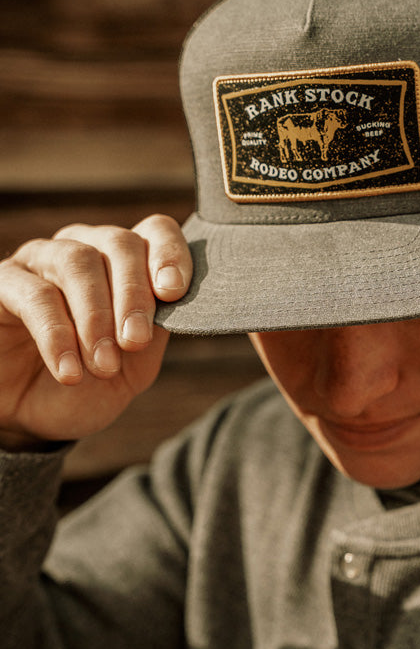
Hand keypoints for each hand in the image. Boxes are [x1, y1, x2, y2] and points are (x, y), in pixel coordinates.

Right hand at [0, 215, 191, 448]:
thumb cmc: (87, 384)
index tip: (173, 293)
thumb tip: (174, 304)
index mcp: (125, 263)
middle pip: (120, 243)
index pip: (156, 231)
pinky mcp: (3, 282)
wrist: (28, 416)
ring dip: (96, 316)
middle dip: (134, 294)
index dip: (170, 254)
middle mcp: (85, 249)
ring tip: (103, 365)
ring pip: (78, 262)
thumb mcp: (132, 368)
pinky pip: (34, 295)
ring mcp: (41, 261)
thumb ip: (154, 333)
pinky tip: (69, 372)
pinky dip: (56, 336)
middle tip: (135, 343)